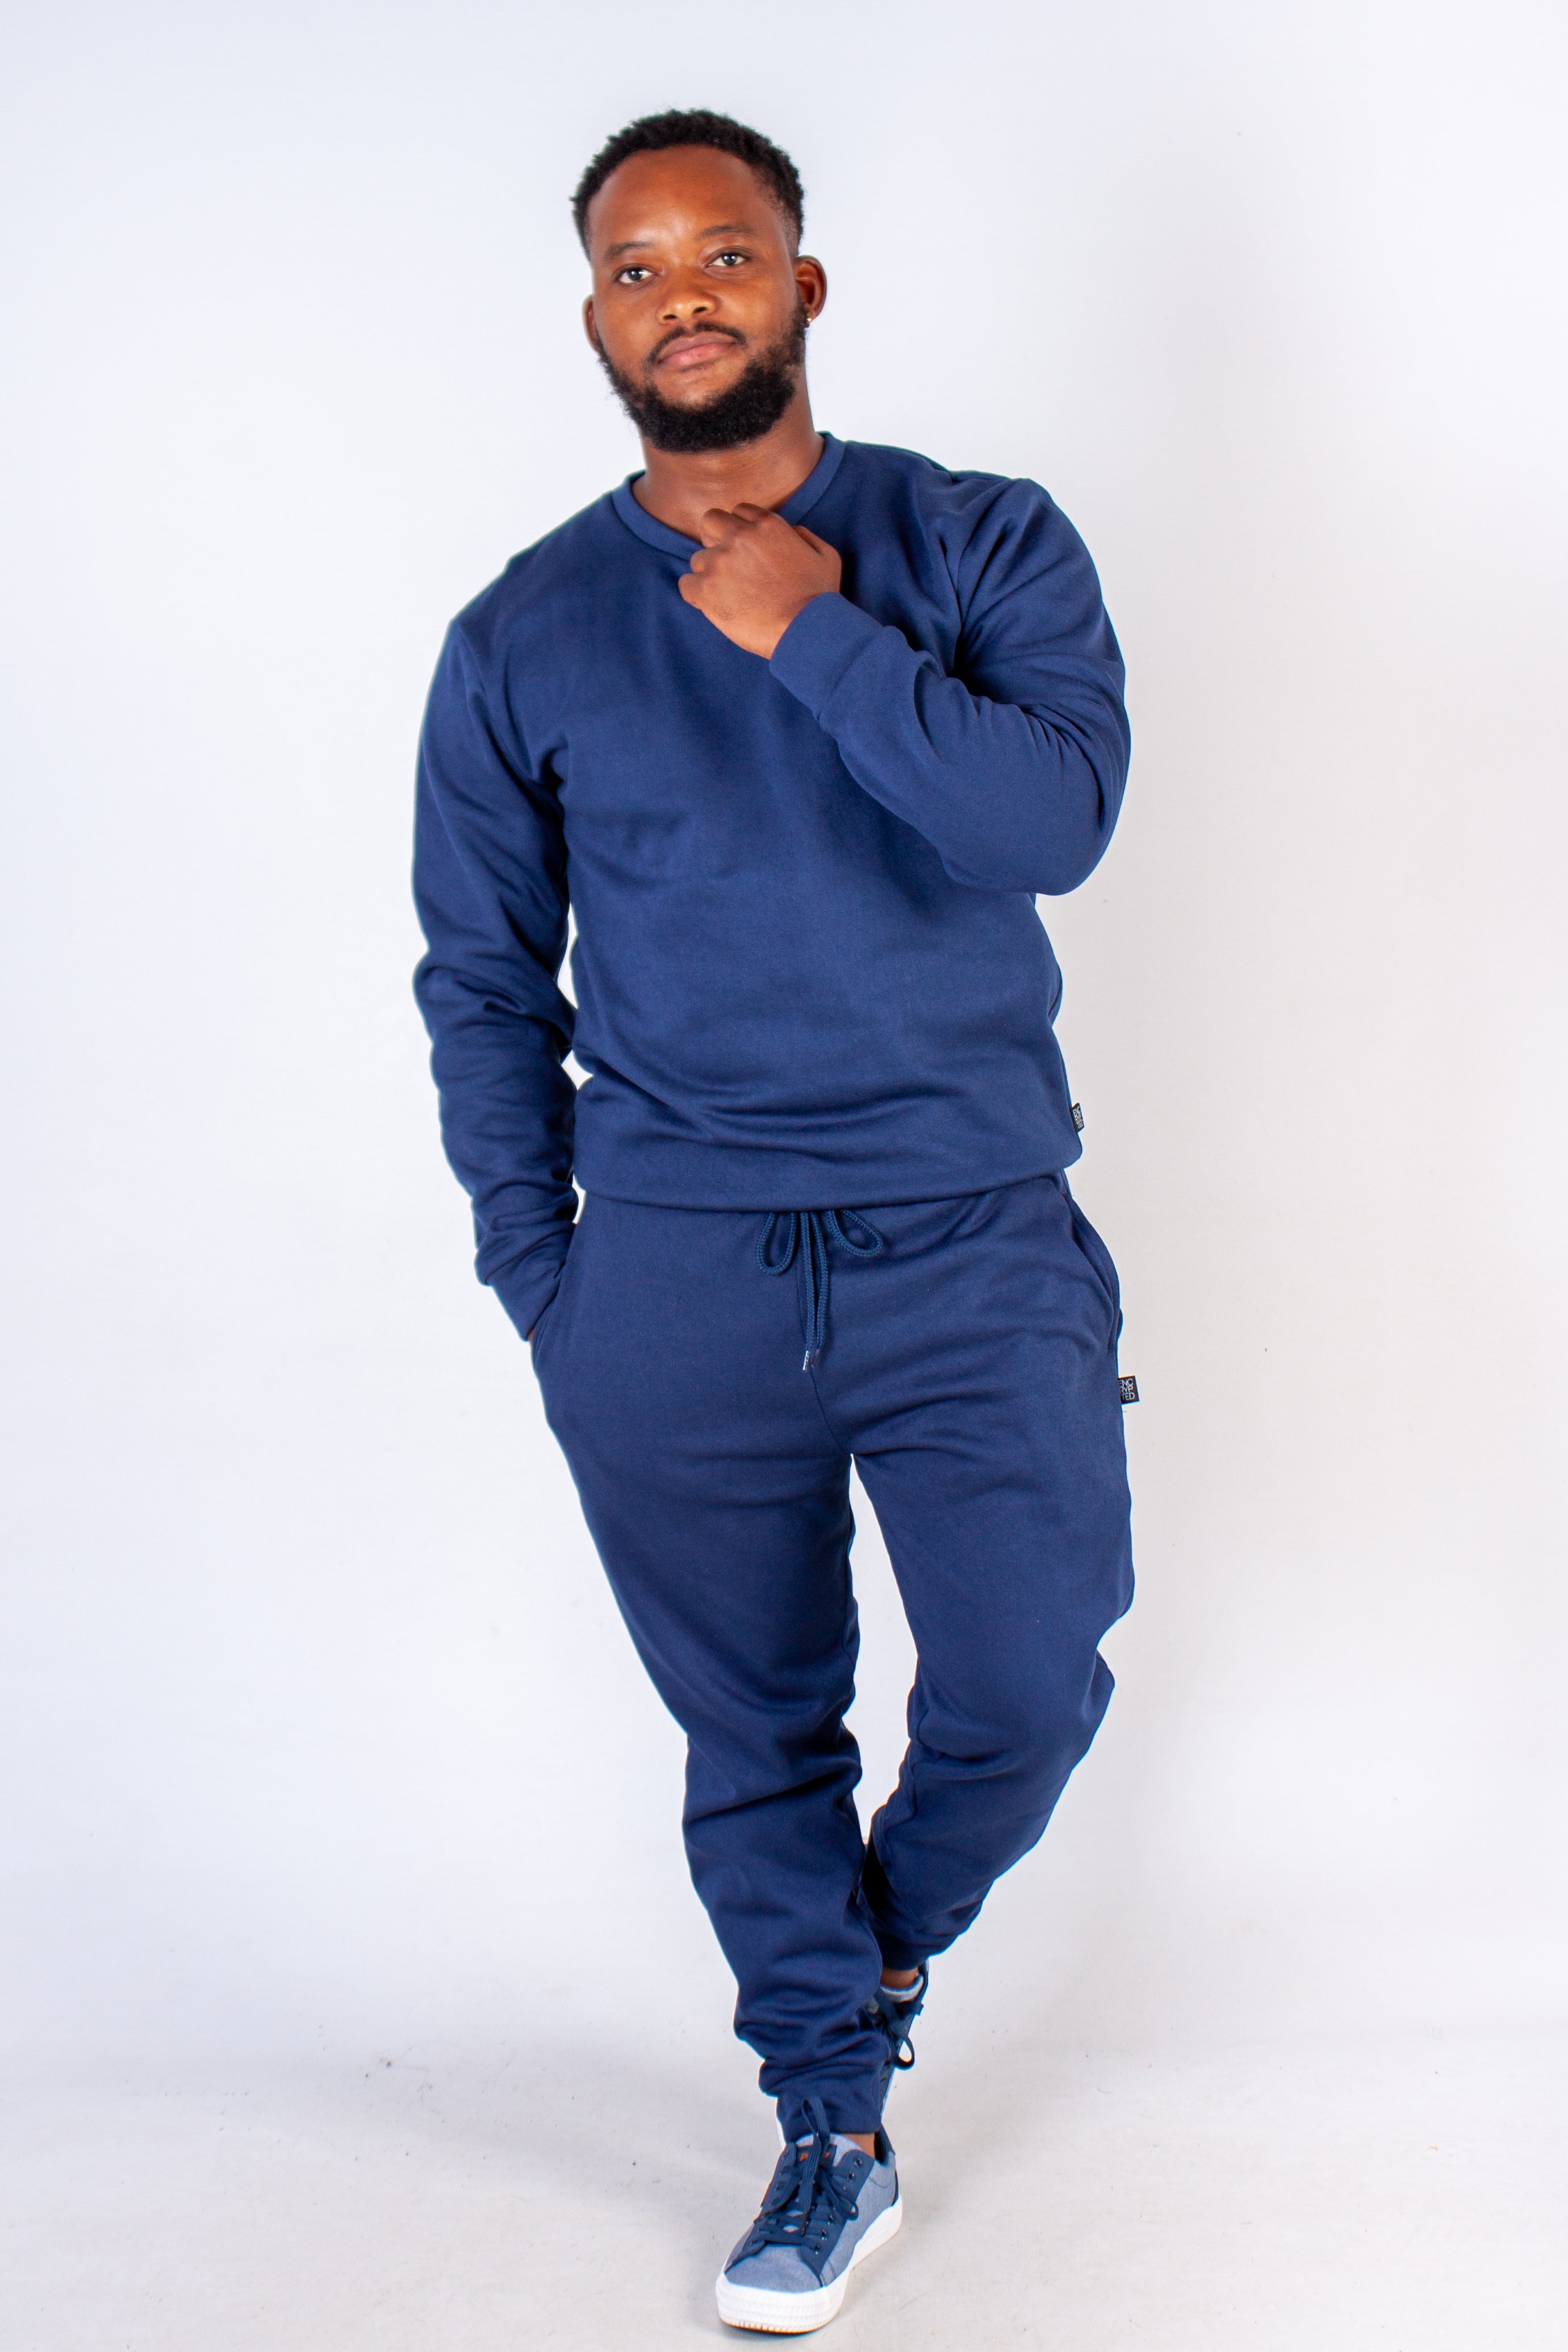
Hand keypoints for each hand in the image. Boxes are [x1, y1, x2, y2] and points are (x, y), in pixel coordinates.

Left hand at [678, 503, 841, 656]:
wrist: (805, 631)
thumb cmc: (819, 598)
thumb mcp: (826, 556)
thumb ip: (804, 536)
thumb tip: (791, 531)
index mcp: (767, 525)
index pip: (739, 511)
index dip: (740, 529)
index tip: (745, 548)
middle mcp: (739, 537)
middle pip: (710, 521)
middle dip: (714, 537)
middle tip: (725, 563)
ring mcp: (720, 562)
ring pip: (698, 558)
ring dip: (708, 573)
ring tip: (727, 595)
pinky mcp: (706, 590)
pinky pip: (686, 584)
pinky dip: (695, 594)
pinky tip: (711, 605)